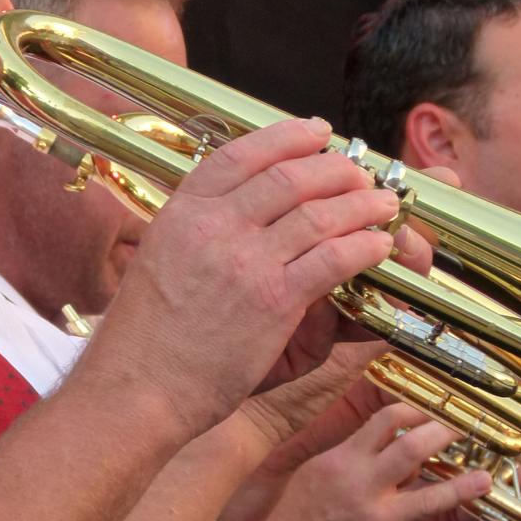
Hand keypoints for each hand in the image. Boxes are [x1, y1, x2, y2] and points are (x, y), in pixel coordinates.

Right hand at [92, 118, 403, 439]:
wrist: (137, 388)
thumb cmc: (143, 337)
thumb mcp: (156, 260)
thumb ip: (195, 231)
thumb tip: (231, 213)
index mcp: (182, 211)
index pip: (242, 154)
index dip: (287, 137)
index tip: (316, 131)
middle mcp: (215, 226)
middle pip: (289, 176)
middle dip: (335, 168)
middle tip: (359, 171)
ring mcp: (246, 261)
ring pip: (320, 213)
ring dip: (361, 204)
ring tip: (383, 204)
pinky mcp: (274, 301)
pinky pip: (333, 259)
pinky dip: (364, 246)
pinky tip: (380, 246)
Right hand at [246, 402, 490, 520]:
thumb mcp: (311, 488)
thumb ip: (345, 472)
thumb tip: (380, 464)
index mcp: (333, 458)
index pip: (378, 420)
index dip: (410, 410)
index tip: (432, 411)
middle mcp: (349, 468)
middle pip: (397, 425)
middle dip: (433, 418)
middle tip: (460, 419)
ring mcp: (364, 495)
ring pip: (412, 453)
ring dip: (447, 440)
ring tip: (478, 440)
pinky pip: (426, 502)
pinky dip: (458, 491)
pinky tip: (482, 486)